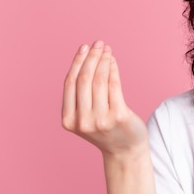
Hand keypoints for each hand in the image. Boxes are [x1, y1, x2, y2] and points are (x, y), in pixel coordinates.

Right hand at [62, 41, 148, 158]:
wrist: (125, 150)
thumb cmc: (105, 129)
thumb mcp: (85, 116)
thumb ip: (81, 95)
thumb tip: (86, 59)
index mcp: (68, 120)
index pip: (70, 84)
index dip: (77, 63)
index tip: (84, 48)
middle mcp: (82, 121)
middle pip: (84, 80)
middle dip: (91, 58)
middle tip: (98, 44)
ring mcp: (100, 120)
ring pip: (99, 81)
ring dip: (103, 61)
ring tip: (106, 49)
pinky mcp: (119, 116)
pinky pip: (114, 86)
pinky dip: (113, 69)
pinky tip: (113, 61)